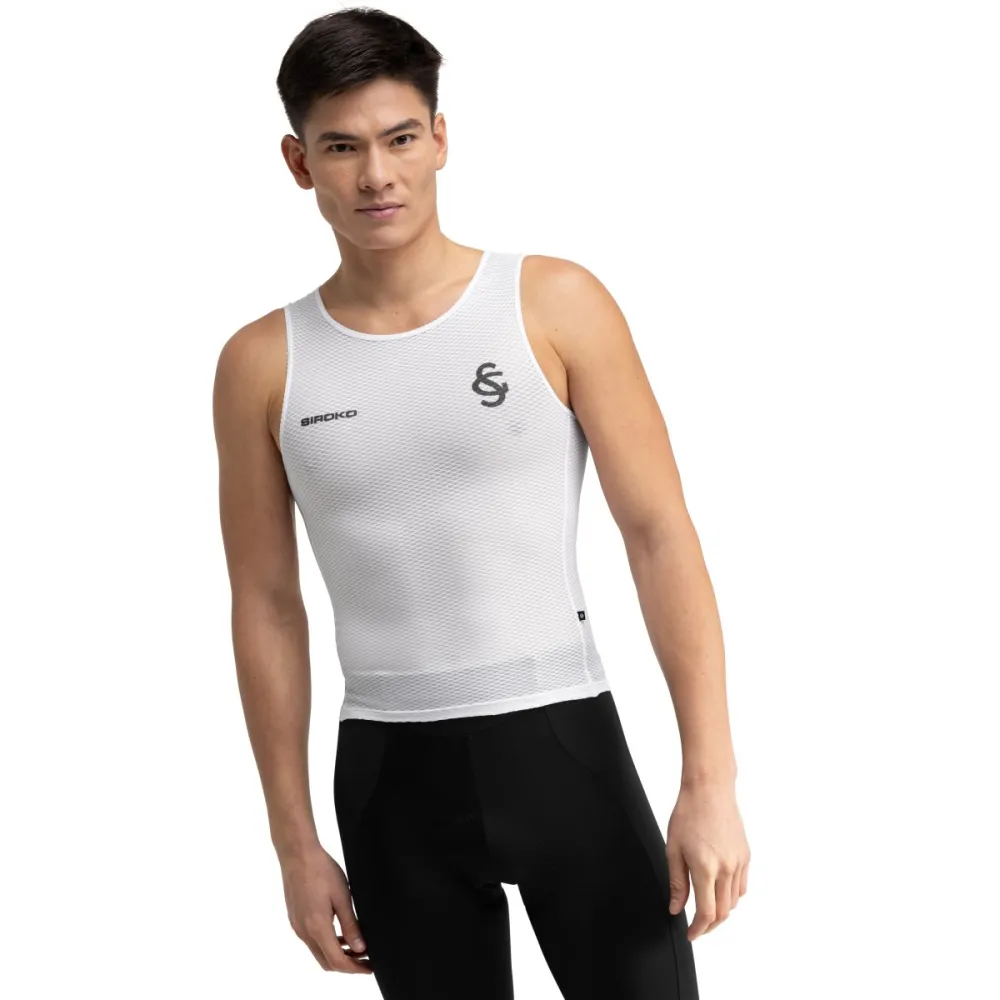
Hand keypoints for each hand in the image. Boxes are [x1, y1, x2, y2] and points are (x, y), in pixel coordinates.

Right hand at [280, 846, 372, 973]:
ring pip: (318, 952)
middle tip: (366, 958)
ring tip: (356, 945)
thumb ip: (351, 925)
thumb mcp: (342, 897)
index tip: (370, 966)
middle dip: (347, 965)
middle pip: (326, 962)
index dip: (355, 968)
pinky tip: (339, 932)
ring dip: (337, 954)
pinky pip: (312, 940)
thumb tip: (360, 948)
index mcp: (317, 927)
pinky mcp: (295, 919)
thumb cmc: (321, 870)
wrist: (297, 855)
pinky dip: (327, 943)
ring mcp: (297, 926)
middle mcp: (304, 932)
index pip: (337, 961)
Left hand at [665, 780, 749, 940]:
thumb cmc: (688, 814)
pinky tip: (719, 892)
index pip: (706, 912)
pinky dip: (732, 896)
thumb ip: (677, 882)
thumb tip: (676, 909)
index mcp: (706, 868)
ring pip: (734, 901)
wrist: (710, 789)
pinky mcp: (746, 855)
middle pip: (723, 912)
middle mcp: (727, 868)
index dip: (698, 928)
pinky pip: (742, 886)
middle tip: (696, 926)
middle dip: (709, 924)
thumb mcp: (673, 848)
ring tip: (706, 909)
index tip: (690, 933)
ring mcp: (739, 862)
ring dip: (721, 911)